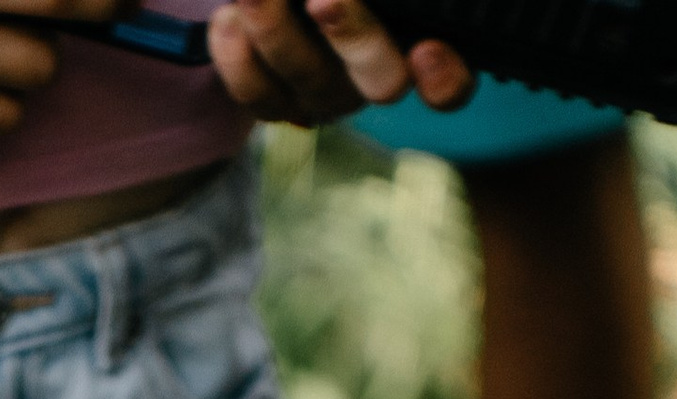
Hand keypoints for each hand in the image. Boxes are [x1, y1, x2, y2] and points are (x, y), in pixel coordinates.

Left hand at [204, 0, 473, 120]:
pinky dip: (235, 55)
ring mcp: (326, 95)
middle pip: (380, 81)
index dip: (443, 79)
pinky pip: (256, 95)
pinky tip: (226, 16)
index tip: (427, 50)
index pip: (450, 85)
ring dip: (276, 29)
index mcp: (416, 46)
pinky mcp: (278, 103)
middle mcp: (376, 79)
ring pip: (308, 79)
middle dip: (353, 34)